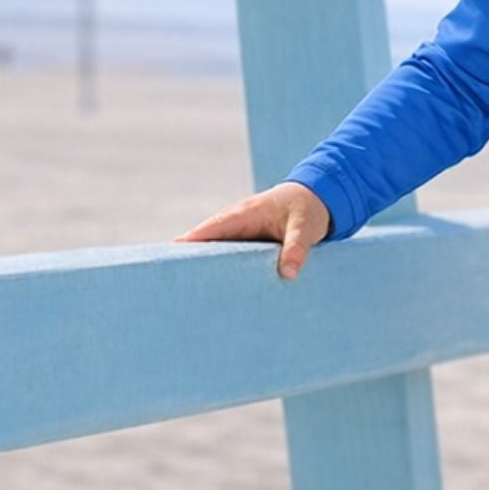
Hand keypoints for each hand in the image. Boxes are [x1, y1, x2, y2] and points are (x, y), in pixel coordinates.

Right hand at [172, 182, 332, 280]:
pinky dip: (220, 267)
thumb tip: (288, 274)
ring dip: (204, 265)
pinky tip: (214, 289)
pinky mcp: (246, 243)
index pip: (213, 228)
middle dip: (190, 258)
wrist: (316, 197)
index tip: (172, 255)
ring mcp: (239, 233)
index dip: (192, 241)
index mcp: (245, 214)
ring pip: (215, 250)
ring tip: (186, 292)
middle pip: (206, 241)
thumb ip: (297, 249)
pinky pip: (228, 255)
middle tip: (172, 282)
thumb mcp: (305, 227)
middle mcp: (236, 222)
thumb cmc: (307, 209)